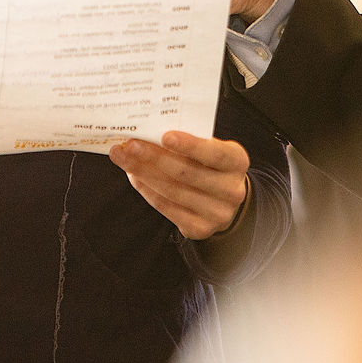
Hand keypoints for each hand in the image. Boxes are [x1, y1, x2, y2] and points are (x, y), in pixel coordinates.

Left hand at [109, 131, 251, 239]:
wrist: (224, 200)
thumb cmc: (211, 165)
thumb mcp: (210, 148)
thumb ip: (189, 142)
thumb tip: (150, 133)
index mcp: (237, 162)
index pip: (214, 153)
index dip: (190, 145)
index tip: (165, 136)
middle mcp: (232, 190)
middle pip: (187, 173)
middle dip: (154, 157)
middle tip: (130, 145)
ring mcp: (217, 213)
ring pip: (172, 191)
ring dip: (144, 173)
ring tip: (124, 158)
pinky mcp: (200, 229)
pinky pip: (167, 208)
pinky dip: (147, 190)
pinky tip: (134, 176)